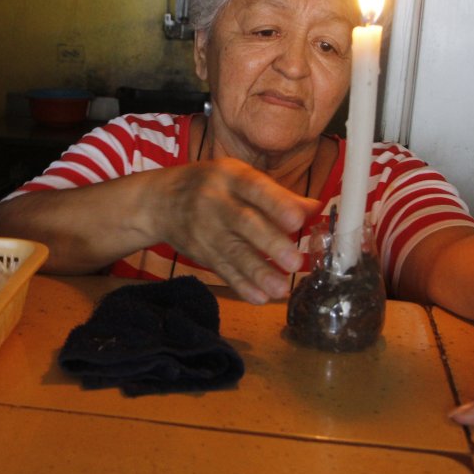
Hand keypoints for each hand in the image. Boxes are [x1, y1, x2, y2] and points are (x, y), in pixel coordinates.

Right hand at [152, 158, 318, 303]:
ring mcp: (205, 229)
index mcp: (230, 176)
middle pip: (244, 223)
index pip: (255, 188)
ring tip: (282, 289)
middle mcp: (215, 201)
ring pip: (233, 252)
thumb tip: (315, 208)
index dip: (276, 204)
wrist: (158, 202)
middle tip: (295, 262)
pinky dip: (241, 285)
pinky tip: (260, 297)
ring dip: (258, 272)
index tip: (298, 221)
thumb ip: (276, 195)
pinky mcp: (200, 252)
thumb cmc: (211, 185)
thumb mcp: (239, 178)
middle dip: (270, 243)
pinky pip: (222, 270)